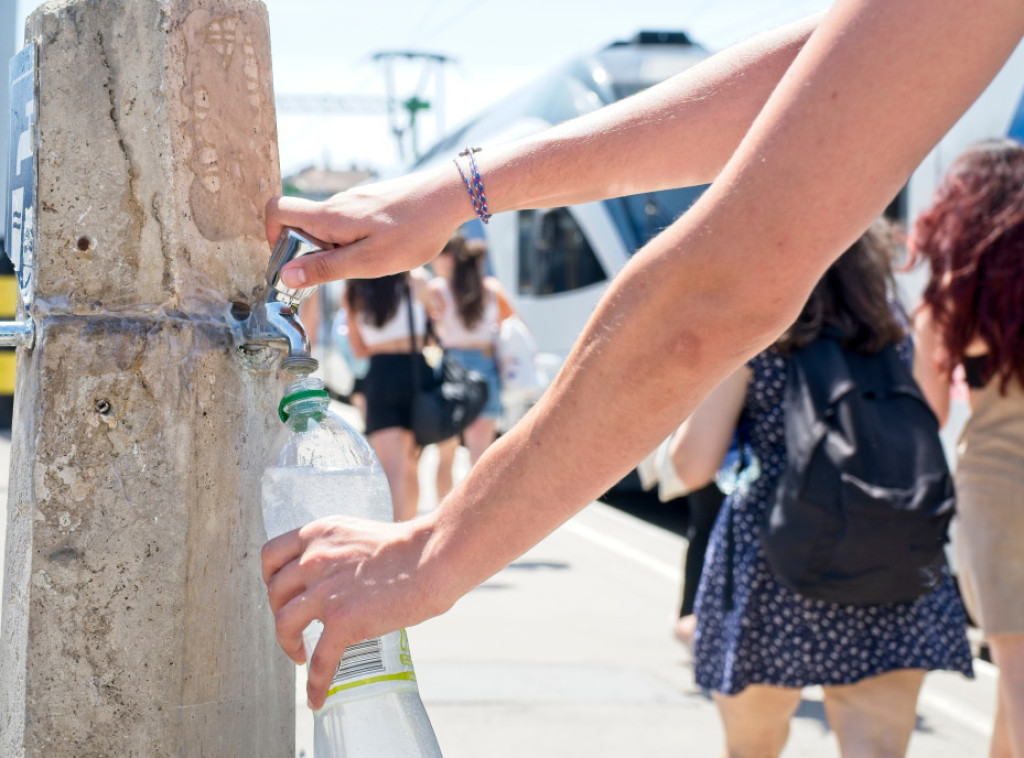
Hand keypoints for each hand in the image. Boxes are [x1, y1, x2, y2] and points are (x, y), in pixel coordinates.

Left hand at [261, 513, 449, 708]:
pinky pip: (319, 660)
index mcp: (318, 534)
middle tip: (297, 626)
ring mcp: (325, 591)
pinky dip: (315, 682)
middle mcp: (314, 560)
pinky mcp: (342, 620)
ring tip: (300, 655)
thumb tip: (336, 576)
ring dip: (288, 644)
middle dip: (280, 612)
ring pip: (284, 624)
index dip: (270, 578)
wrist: (431, 558)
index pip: (271, 555)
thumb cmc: (408, 548)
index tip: (282, 593)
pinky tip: (317, 696)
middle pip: (275, 593)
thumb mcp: (358, 534)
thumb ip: (338, 552)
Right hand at [265, 166, 469, 286]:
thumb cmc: (413, 232)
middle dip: (311, 251)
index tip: (289, 261)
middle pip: (302, 223)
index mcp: (329, 217)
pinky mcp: (372, 201)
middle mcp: (337, 203)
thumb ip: (326, 269)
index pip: (277, 210)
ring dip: (338, 248)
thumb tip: (286, 275)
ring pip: (329, 226)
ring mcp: (355, 200)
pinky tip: (385, 248)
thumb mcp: (369, 262)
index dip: (271, 235)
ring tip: (373, 260)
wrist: (449, 198)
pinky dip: (356, 239)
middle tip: (343, 270)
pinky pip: (350, 222)